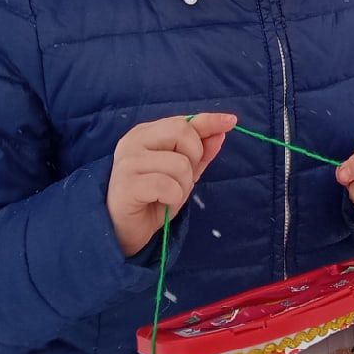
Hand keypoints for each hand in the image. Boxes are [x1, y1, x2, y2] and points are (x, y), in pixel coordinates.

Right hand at [106, 113, 235, 256]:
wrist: (123, 232)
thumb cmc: (152, 199)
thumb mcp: (182, 174)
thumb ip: (199, 153)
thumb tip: (221, 133)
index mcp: (145, 133)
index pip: (183, 121)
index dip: (208, 121)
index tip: (230, 121)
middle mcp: (133, 141)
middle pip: (182, 133)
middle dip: (194, 158)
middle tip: (181, 180)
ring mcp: (127, 162)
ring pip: (179, 163)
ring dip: (183, 186)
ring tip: (168, 196)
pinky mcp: (126, 185)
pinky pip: (167, 185)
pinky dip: (173, 198)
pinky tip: (160, 203)